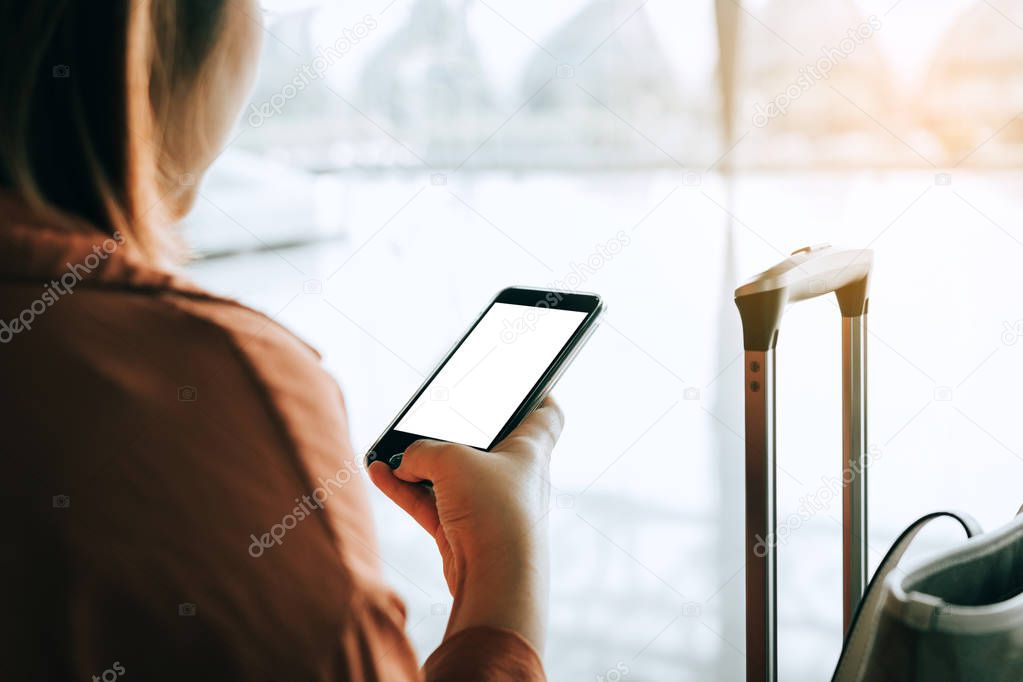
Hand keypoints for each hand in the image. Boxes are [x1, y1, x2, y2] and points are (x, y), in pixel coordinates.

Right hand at [368, 398, 563, 652]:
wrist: (494, 577)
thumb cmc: (493, 508)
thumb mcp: (452, 458)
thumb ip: (423, 450)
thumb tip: (404, 463)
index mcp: (530, 448)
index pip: (545, 414)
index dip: (535, 393)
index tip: (521, 383)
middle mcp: (513, 475)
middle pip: (484, 442)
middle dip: (452, 432)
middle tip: (429, 416)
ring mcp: (487, 504)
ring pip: (448, 474)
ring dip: (417, 463)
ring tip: (387, 452)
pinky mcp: (462, 531)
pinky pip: (429, 502)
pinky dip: (404, 488)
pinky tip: (377, 473)